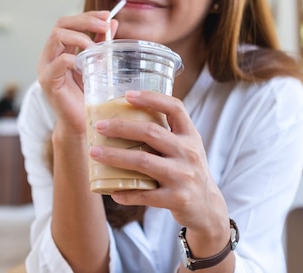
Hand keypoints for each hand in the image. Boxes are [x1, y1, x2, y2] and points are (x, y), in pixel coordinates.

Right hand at [37, 10, 116, 135]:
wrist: (82, 123)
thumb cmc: (88, 96)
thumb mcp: (97, 64)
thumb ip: (101, 43)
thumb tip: (112, 22)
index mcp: (59, 49)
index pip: (68, 22)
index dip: (87, 16)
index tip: (107, 15)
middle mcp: (49, 55)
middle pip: (61, 25)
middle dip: (85, 21)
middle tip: (104, 26)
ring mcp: (45, 68)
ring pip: (57, 37)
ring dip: (80, 38)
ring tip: (96, 49)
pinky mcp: (48, 81)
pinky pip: (59, 62)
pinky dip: (75, 59)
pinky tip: (88, 66)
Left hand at [89, 90, 229, 232]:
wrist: (207, 208)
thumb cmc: (188, 172)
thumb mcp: (186, 148)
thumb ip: (165, 134)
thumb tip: (124, 117)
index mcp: (190, 136)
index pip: (175, 108)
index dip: (151, 98)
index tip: (127, 95)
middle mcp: (189, 153)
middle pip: (151, 133)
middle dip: (121, 127)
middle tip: (98, 126)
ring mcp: (184, 176)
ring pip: (143, 161)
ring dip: (115, 156)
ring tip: (94, 153)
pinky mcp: (177, 199)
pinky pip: (145, 195)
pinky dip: (126, 193)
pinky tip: (112, 191)